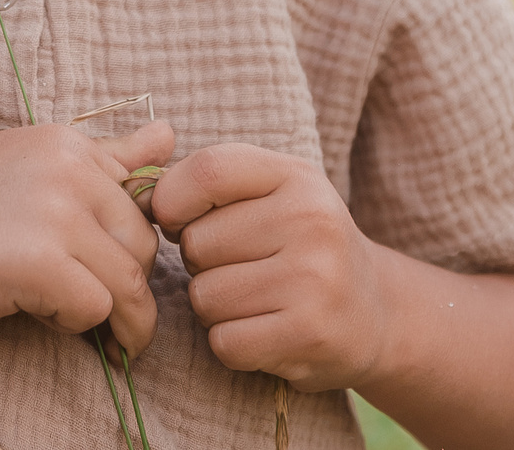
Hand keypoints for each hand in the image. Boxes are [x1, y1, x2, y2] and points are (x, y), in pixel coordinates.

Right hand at [0, 122, 171, 353]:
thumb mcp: (29, 165)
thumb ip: (103, 156)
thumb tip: (170, 134)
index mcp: (67, 143)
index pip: (144, 198)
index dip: (128, 242)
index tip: (106, 265)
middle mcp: (69, 168)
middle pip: (144, 244)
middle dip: (128, 285)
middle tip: (93, 307)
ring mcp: (56, 213)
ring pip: (129, 282)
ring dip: (115, 317)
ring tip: (84, 327)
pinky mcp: (41, 262)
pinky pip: (98, 308)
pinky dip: (77, 325)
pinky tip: (43, 317)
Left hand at [151, 144, 386, 390]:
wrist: (376, 313)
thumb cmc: (302, 245)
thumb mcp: (273, 192)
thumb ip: (209, 181)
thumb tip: (137, 191)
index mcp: (296, 176)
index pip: (207, 171)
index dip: (172, 199)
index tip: (175, 219)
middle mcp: (311, 221)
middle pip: (197, 243)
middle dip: (202, 264)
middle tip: (242, 268)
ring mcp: (314, 279)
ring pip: (205, 297)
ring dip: (216, 307)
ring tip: (257, 300)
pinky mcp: (310, 335)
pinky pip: (225, 341)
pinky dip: (232, 343)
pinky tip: (265, 332)